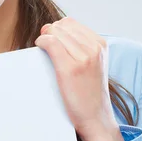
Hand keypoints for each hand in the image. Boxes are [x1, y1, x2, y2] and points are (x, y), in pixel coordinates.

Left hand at [34, 17, 120, 140]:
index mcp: (101, 44)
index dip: (58, 29)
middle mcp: (94, 48)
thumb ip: (82, 47)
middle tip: (46, 46)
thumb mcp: (95, 64)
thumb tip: (54, 30)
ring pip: (56, 32)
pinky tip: (40, 49)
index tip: (52, 39)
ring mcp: (83, 57)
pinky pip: (51, 43)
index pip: (72, 23)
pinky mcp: (70, 68)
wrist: (96, 117)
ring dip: (45, 37)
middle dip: (51, 32)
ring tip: (44, 49)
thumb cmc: (89, 92)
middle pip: (62, 26)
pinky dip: (42, 42)